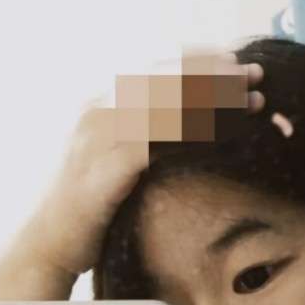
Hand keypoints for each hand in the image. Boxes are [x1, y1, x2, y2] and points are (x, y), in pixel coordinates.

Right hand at [25, 50, 265, 278]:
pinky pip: (154, 140)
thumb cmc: (93, 206)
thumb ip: (147, 137)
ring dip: (210, 98)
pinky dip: (190, 132)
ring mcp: (99, 135)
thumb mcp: (121, 160)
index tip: (235, 61)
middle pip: (164, 77)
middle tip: (253, 73)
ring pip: (163, 102)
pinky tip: (221, 133)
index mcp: (104, 102)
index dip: (198, 61)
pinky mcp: (104, 166)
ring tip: (248, 98)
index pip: (156, 68)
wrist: (50, 243)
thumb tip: (192, 125)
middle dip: (213, 72)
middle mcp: (100, 109)